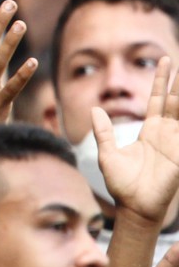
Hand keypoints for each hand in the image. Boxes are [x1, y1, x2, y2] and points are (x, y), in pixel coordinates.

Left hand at [95, 57, 178, 226]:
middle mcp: (166, 134)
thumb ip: (103, 131)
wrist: (133, 207)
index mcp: (150, 131)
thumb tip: (94, 109)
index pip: (157, 99)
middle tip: (174, 60)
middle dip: (177, 81)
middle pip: (174, 101)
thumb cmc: (121, 184)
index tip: (164, 61)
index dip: (161, 81)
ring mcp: (175, 143)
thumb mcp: (106, 152)